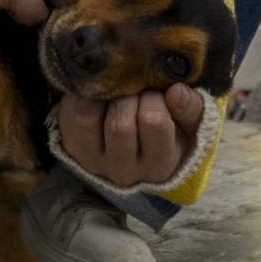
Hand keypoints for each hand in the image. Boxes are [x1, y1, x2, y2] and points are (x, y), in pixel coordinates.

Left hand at [57, 83, 204, 186]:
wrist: (136, 146)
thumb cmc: (169, 130)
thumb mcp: (188, 124)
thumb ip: (192, 108)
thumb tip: (176, 90)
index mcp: (159, 165)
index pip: (154, 122)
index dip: (156, 97)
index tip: (159, 92)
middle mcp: (124, 171)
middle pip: (119, 124)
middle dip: (129, 96)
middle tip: (136, 90)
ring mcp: (93, 161)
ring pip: (88, 118)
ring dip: (102, 97)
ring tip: (116, 92)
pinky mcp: (72, 146)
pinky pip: (68, 113)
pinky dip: (81, 95)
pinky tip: (97, 94)